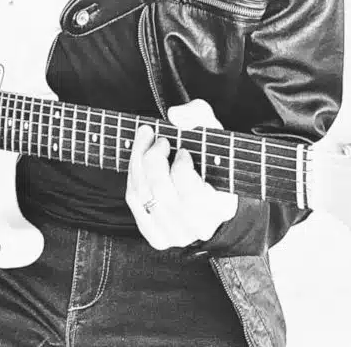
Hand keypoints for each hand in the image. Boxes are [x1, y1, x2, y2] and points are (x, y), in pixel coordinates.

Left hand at [125, 99, 238, 249]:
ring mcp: (175, 235)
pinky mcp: (157, 236)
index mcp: (218, 207)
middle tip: (160, 141)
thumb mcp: (213, 130)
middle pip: (161, 192)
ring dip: (139, 162)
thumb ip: (198, 115)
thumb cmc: (212, 159)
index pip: (191, 194)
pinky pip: (134, 203)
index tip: (182, 150)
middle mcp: (196, 228)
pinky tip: (139, 162)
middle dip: (154, 158)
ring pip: (144, 196)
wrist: (212, 193)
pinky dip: (132, 177)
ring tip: (148, 143)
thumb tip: (174, 115)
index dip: (181, 167)